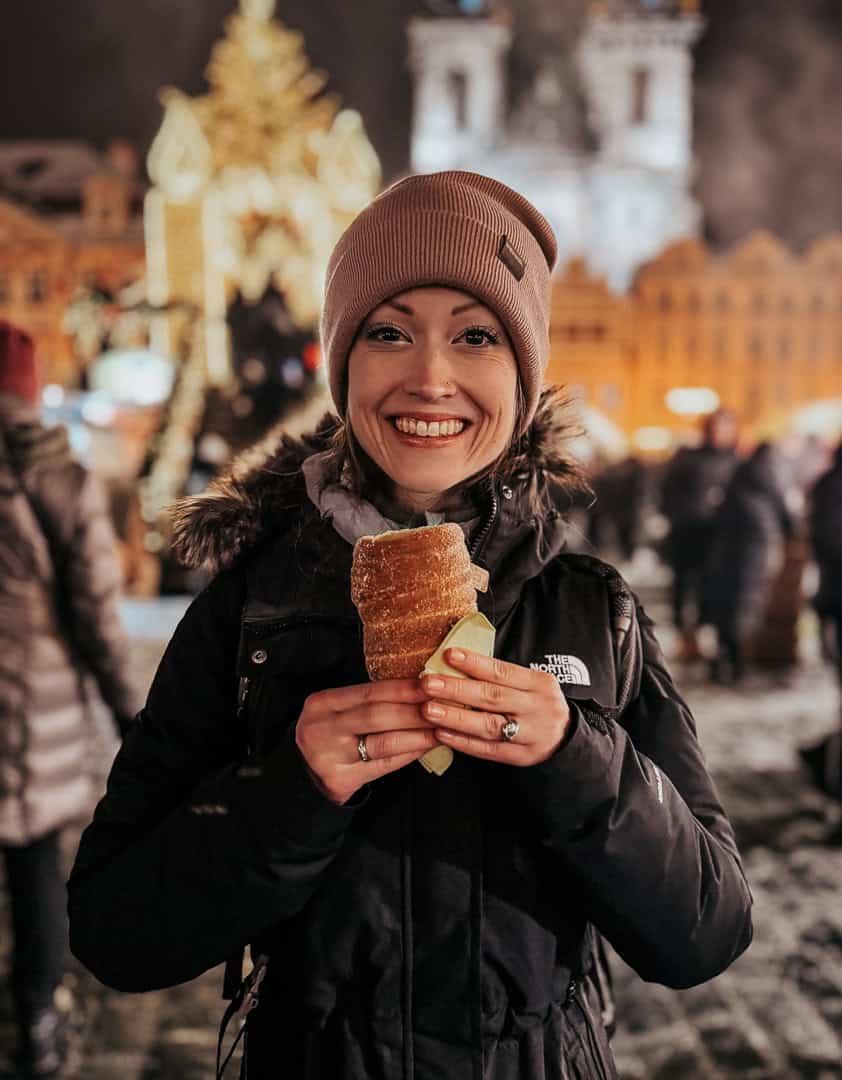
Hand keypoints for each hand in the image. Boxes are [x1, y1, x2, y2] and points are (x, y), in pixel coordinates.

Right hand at [295, 679, 439, 803]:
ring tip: (441, 728)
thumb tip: (418, 687)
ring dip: (418, 734)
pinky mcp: (340, 780)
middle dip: (414, 711)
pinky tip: (425, 746)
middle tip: (443, 706)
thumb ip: (367, 701)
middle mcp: (322, 728)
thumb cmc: (330, 734)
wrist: (302, 772)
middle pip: (377, 716)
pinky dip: (408, 754)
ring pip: (383, 742)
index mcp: (322, 703)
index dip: (402, 688)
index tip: (430, 684)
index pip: (369, 692)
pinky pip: (383, 765)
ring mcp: (330, 756)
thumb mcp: (337, 710)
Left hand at [419, 649, 570, 765]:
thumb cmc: (538, 704)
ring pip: (489, 725)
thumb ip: (501, 676)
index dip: (475, 663)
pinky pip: (489, 750)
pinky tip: (442, 734)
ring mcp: (531, 734)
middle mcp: (537, 707)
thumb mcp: (531, 684)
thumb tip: (456, 660)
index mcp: (539, 683)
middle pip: (493, 697)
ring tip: (428, 710)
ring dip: (455, 717)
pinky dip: (463, 742)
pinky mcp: (522, 757)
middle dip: (456, 689)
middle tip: (427, 683)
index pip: (503, 671)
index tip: (448, 654)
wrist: (566, 739)